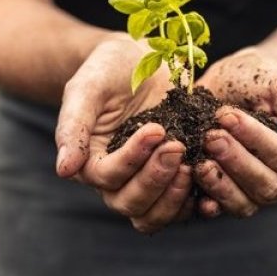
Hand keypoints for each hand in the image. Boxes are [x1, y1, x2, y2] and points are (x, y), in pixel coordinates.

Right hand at [55, 33, 193, 232]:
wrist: (140, 60)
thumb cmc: (107, 70)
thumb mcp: (86, 88)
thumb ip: (73, 126)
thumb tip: (64, 170)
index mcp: (90, 161)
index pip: (107, 177)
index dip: (132, 159)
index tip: (156, 128)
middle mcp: (117, 181)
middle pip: (131, 204)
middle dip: (155, 179)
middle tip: (177, 146)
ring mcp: (147, 183)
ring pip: (154, 215)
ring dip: (175, 197)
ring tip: (194, 164)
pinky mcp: (174, 179)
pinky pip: (184, 207)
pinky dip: (197, 201)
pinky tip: (212, 177)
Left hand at [192, 47, 276, 217]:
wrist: (232, 80)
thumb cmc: (262, 80)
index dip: (255, 139)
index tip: (228, 116)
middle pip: (265, 185)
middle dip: (236, 161)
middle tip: (211, 136)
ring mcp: (253, 193)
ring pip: (244, 202)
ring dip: (220, 183)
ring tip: (199, 160)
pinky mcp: (225, 196)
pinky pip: (219, 209)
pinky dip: (206, 201)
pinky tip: (192, 184)